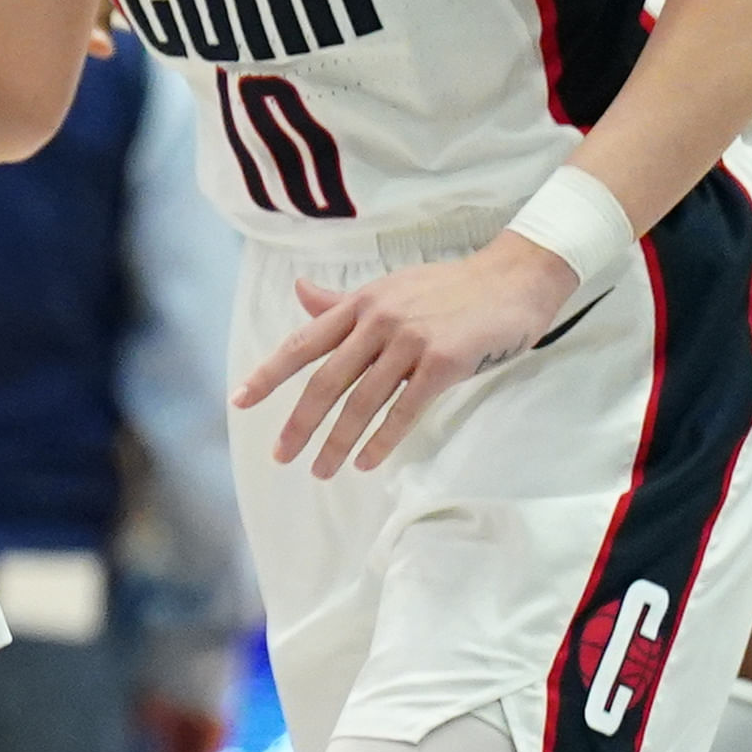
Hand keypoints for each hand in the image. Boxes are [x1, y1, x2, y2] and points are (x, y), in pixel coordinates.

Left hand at [231, 235, 574, 477]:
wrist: (512, 280)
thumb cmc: (448, 288)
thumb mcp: (389, 287)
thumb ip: (343, 302)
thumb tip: (299, 292)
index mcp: (359, 303)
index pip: (303, 342)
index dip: (269, 374)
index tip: (239, 401)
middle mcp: (378, 320)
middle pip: (326, 380)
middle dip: (300, 422)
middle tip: (281, 456)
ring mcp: (410, 340)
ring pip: (362, 401)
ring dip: (338, 441)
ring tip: (321, 471)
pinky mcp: (443, 362)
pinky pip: (405, 408)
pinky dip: (382, 439)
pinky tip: (366, 462)